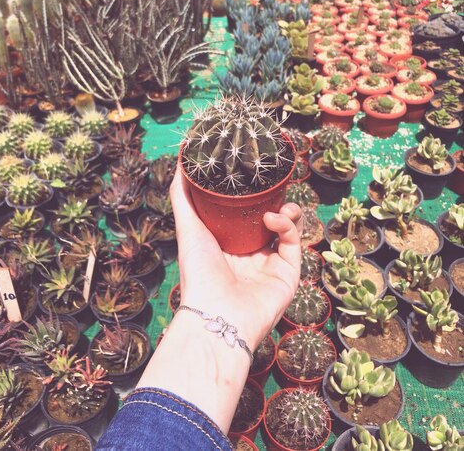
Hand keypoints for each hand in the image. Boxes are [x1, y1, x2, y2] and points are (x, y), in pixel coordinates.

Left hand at [170, 166, 301, 350]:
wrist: (218, 313)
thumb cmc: (198, 273)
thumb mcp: (187, 227)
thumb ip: (182, 195)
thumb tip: (180, 161)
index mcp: (228, 246)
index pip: (245, 215)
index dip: (252, 196)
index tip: (252, 177)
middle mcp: (250, 255)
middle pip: (270, 220)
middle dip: (276, 201)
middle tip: (273, 187)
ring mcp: (270, 265)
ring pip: (287, 229)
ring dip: (288, 211)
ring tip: (280, 204)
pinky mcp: (288, 273)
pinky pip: (293, 242)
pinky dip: (287, 226)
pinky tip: (273, 218)